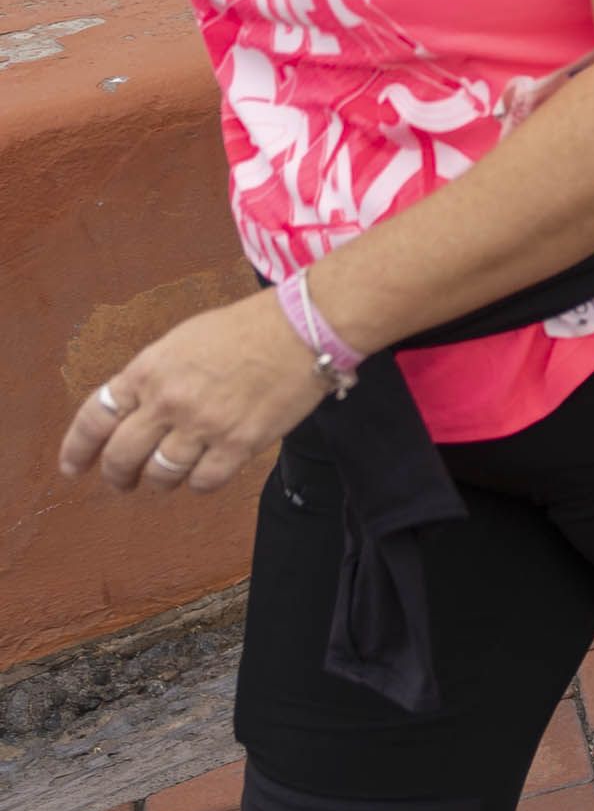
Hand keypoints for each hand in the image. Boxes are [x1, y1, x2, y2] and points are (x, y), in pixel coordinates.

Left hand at [63, 293, 331, 494]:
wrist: (303, 327)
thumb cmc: (246, 327)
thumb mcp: (182, 341)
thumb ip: (153, 377)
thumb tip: (134, 411)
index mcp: (148, 371)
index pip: (95, 419)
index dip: (77, 449)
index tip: (73, 467)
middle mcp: (169, 401)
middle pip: (122, 456)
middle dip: (117, 475)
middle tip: (122, 481)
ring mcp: (204, 425)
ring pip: (161, 475)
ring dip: (159, 481)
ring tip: (168, 477)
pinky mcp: (240, 443)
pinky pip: (204, 482)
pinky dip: (198, 483)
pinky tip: (205, 473)